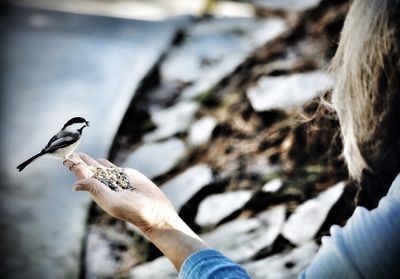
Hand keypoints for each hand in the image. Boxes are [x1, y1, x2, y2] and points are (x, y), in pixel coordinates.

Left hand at [64, 153, 207, 269]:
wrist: (155, 210)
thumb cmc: (134, 210)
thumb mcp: (112, 201)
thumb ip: (95, 189)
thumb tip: (75, 184)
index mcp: (99, 192)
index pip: (84, 177)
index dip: (75, 168)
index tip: (66, 159)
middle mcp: (105, 186)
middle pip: (89, 171)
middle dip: (79, 163)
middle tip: (68, 153)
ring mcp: (116, 180)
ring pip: (99, 168)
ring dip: (89, 161)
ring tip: (79, 155)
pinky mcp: (127, 176)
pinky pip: (112, 168)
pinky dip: (104, 163)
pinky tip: (98, 160)